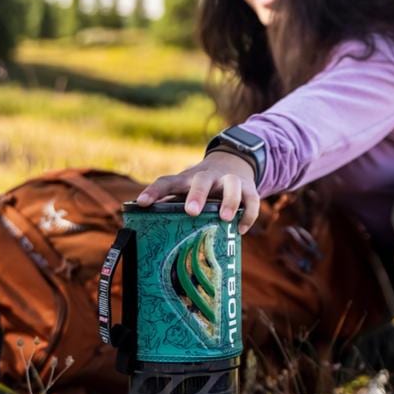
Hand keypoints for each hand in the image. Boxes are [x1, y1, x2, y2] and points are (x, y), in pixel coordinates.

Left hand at [135, 152, 259, 233]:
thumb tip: (148, 232)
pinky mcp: (248, 188)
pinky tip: (240, 230)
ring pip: (232, 185)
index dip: (153, 191)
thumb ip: (171, 205)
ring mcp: (230, 180)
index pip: (167, 182)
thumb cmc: (202, 185)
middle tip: (191, 211)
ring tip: (225, 218)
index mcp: (188, 179)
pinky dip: (248, 215)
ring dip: (229, 200)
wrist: (234, 161)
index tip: (141, 203)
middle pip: (202, 180)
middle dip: (197, 195)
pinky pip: (252, 200)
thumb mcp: (186, 189)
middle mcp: (208, 177)